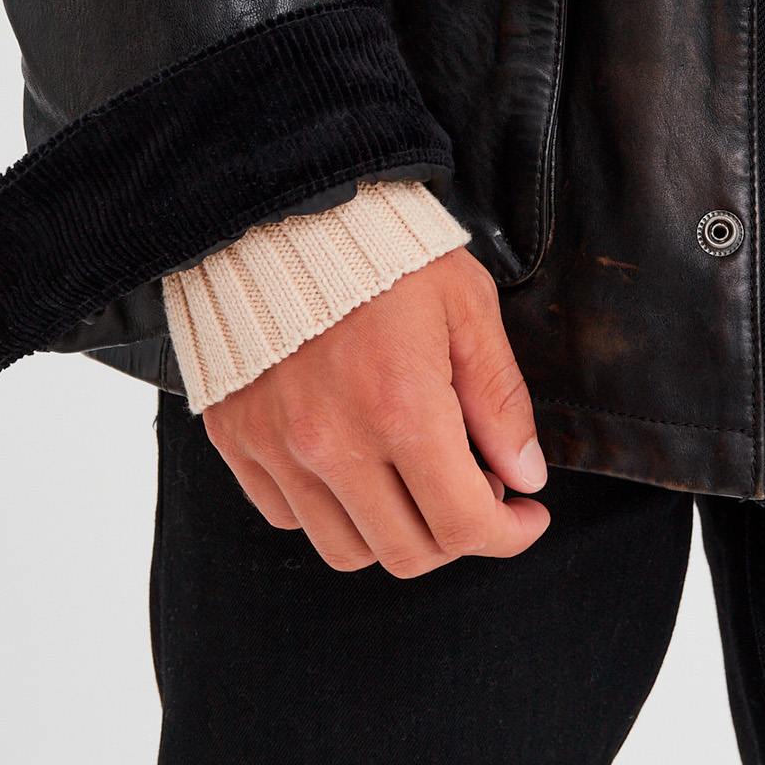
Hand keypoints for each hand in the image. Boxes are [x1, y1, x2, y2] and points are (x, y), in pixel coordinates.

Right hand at [201, 247, 549, 576]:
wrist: (280, 212)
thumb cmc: (385, 254)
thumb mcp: (466, 307)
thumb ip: (500, 399)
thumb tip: (525, 479)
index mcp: (401, 409)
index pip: (463, 525)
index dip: (509, 535)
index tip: (526, 517)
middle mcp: (332, 443)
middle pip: (408, 552)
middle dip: (458, 536)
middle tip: (478, 492)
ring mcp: (276, 448)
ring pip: (346, 549)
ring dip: (395, 531)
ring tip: (416, 478)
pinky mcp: (237, 440)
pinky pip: (289, 517)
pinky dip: (332, 510)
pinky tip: (358, 463)